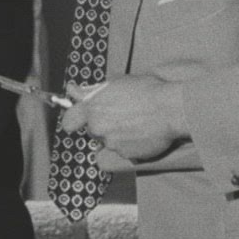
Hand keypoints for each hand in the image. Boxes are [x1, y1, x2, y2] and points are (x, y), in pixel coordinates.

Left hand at [61, 75, 187, 162]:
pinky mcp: (125, 155)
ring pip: (108, 142)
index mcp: (92, 107)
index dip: (74, 120)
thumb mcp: (116, 83)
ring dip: (117, 136)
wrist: (170, 108)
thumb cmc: (146, 90)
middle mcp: (97, 127)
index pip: (69, 120)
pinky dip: (130, 146)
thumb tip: (74, 91)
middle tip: (121, 118)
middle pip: (92, 131)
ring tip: (136, 125)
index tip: (78, 120)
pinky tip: (142, 135)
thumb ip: (93, 92)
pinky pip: (123, 152)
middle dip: (103, 126)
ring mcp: (111, 143)